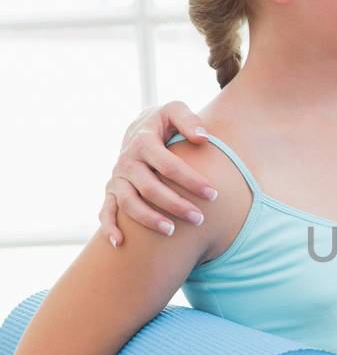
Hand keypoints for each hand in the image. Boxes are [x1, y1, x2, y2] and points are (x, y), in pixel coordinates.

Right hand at [99, 100, 216, 245]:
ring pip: (129, 203)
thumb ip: (188, 119)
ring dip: (149, 219)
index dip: (191, 180)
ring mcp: (117, 178)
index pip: (169, 165)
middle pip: (149, 188)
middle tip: (199, 218)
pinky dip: (109, 228)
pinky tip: (121, 244)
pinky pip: (106, 211)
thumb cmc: (163, 123)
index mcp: (143, 142)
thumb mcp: (174, 110)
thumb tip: (203, 138)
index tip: (213, 194)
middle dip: (175, 205)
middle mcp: (126, 162)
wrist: (137, 128)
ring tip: (172, 232)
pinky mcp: (111, 191)